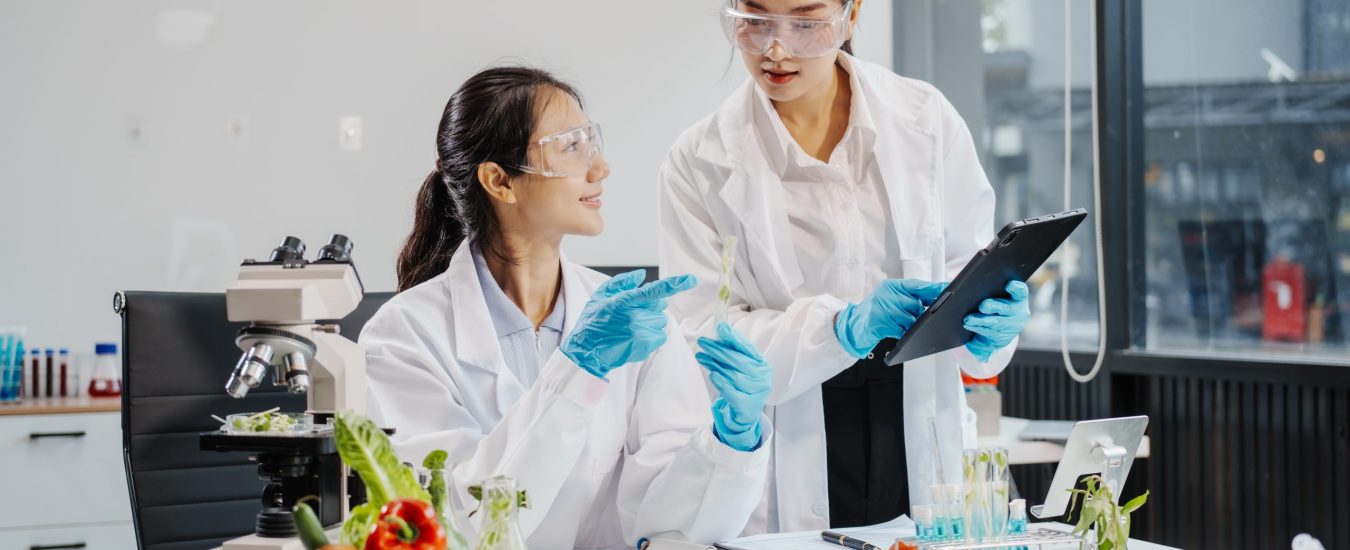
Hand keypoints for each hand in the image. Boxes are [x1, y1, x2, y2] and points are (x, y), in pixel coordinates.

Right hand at [562, 270, 696, 378]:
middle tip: (633, 313)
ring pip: (661, 321)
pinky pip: (661, 336)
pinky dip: (653, 335)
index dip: (675, 284)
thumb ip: (622, 282)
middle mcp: (635, 316)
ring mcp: (641, 333)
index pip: (654, 291)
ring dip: (651, 322)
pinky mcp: (645, 346)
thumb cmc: (593, 322)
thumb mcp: (601, 295)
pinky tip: (635, 336)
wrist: (587, 351)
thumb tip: (641, 276)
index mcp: (625, 301)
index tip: (691, 279)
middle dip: (651, 306)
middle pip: (660, 305)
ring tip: (632, 327)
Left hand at [696, 322, 770, 451]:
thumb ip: (733, 352)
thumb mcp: (740, 367)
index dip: (734, 337)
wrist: (745, 414)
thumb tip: (721, 331)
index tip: (721, 327)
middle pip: (739, 361)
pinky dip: (721, 383)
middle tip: (703, 342)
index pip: (748, 348)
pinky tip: (712, 374)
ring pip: (734, 376)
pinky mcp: (747, 406)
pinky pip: (732, 392)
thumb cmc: (741, 386)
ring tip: (701, 356)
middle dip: (719, 349)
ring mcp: (757, 393)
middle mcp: (763, 378)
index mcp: (762, 365)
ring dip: (715, 364)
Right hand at [834, 279, 947, 357]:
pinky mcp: (878, 321)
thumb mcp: (890, 300)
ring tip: (898, 325)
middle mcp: (885, 293)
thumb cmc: (876, 313)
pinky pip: (900, 329)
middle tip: (909, 318)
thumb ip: (909, 298)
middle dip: (917, 314)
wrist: (853, 326)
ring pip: (909, 318)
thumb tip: (936, 299)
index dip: (933, 288)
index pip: (917, 285)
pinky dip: (901, 333)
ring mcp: (880, 307)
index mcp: (891, 286)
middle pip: (915, 304)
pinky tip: (894, 331)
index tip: (948, 289)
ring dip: (909, 325)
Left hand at [963, 280, 1030, 361]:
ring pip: (996, 323)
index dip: (1016, 288)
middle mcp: (1018, 311)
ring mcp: (1011, 326)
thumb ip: (988, 286)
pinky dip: (978, 328)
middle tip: (983, 305)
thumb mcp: (996, 294)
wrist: (1000, 329)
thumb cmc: (995, 306)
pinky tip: (969, 324)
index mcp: (1018, 298)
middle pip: (1007, 308)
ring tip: (969, 318)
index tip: (1008, 284)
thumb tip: (969, 278)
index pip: (1021, 291)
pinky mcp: (1002, 338)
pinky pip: (989, 333)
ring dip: (981, 321)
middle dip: (994, 307)